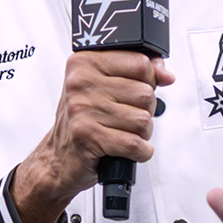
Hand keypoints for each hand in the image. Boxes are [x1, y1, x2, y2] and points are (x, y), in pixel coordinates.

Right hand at [9, 49, 172, 222]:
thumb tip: (165, 74)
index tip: (141, 89)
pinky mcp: (88, 136)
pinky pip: (134, 144)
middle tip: (127, 118)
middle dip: (145, 111)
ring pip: (143, 120)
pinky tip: (127, 149)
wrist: (57, 159)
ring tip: (123, 133)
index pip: (140, 63)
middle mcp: (81, 83)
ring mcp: (83, 109)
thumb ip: (137, 74)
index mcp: (85, 63)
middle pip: (145, 93)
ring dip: (142, 134)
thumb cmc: (82, 122)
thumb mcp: (105, 88)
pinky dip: (140, 152)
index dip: (150, 80)